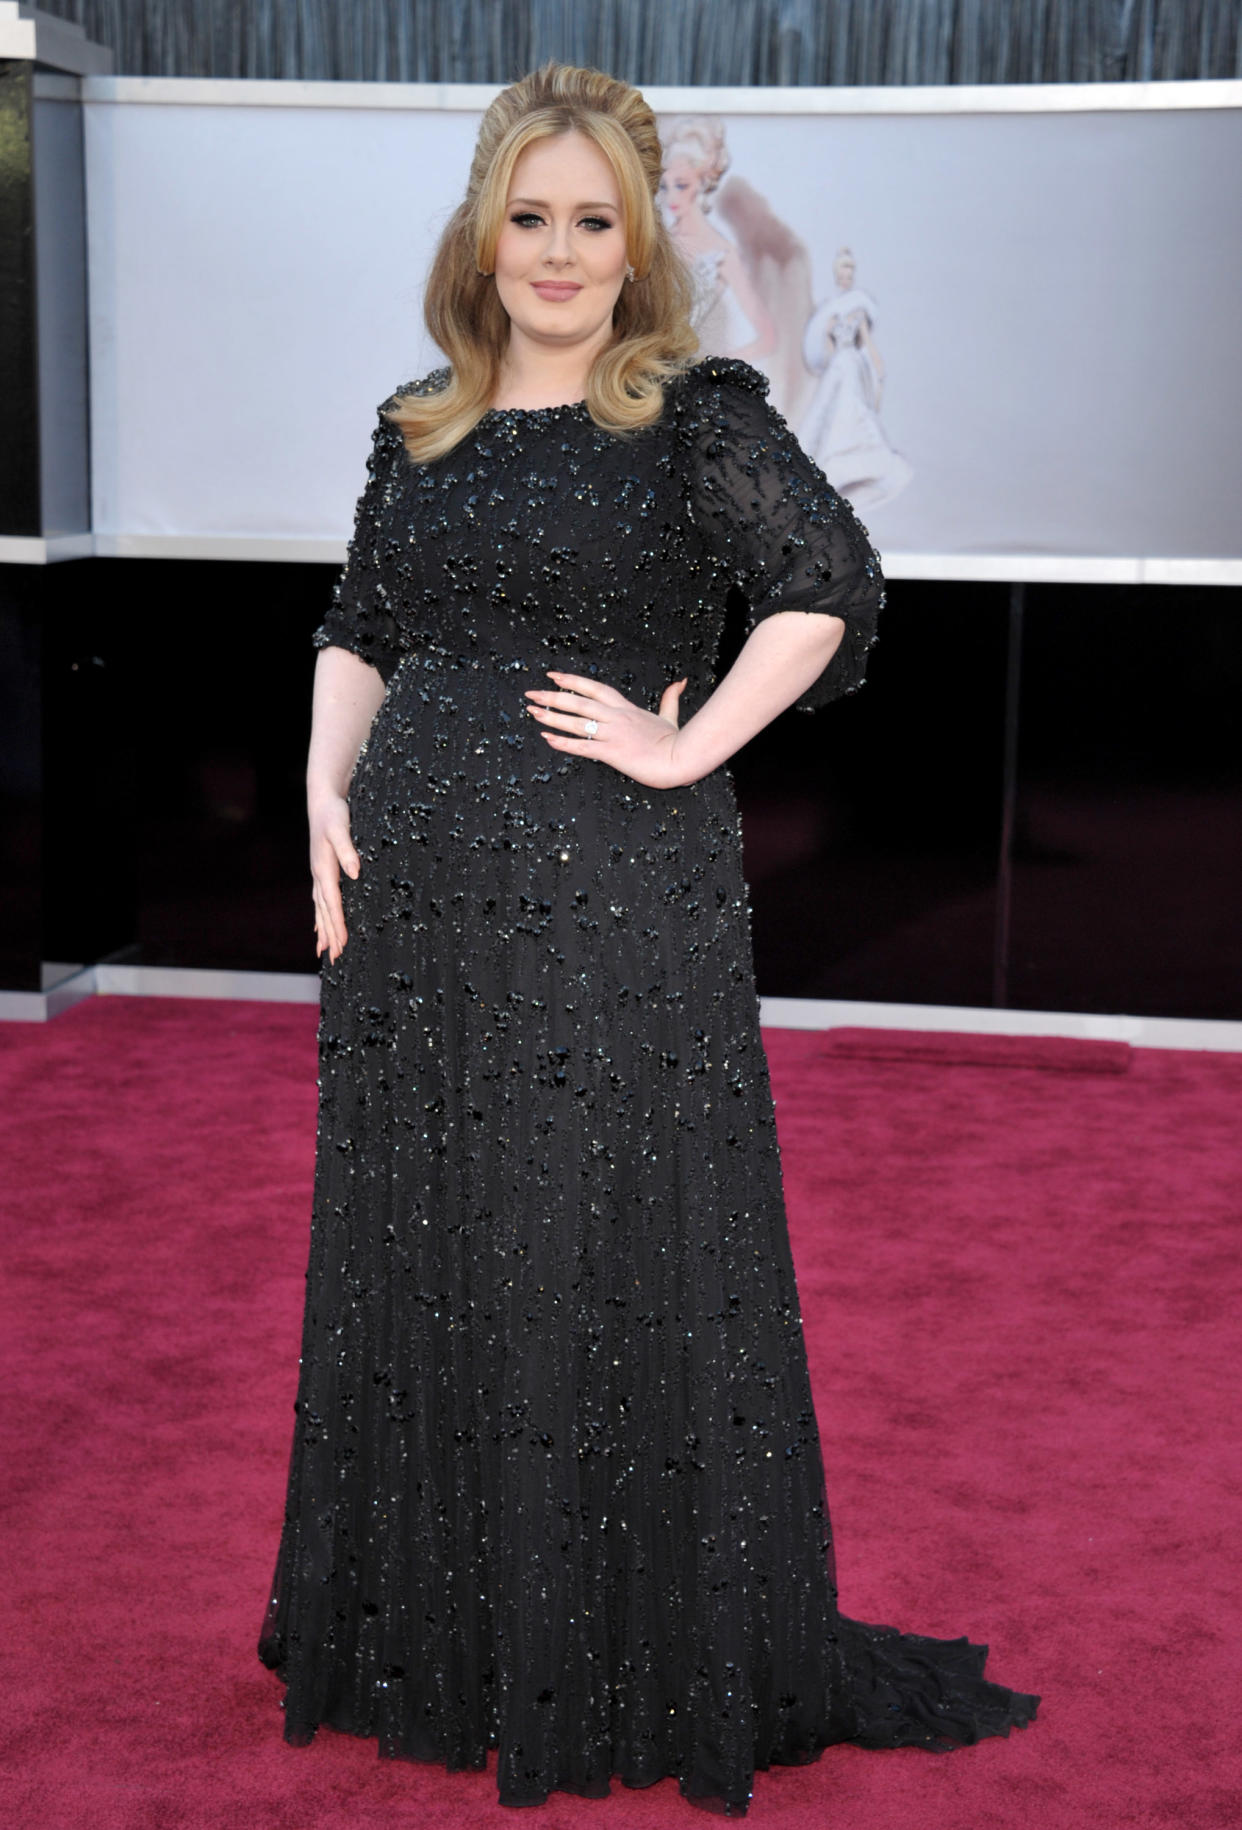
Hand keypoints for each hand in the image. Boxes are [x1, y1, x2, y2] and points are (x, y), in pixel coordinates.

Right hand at [309, 791, 359, 962]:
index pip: (333, 903)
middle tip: (336, 959)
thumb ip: (348, 850)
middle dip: (331, 935)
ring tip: (324, 952)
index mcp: (324, 868)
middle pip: (325, 911)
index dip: (338, 924)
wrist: (322, 800)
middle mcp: (318, 875)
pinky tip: (319, 929)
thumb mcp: (341, 828)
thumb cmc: (334, 813)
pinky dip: (320, 916)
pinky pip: (320, 900)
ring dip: (324, 930)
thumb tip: (354, 873)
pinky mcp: (321, 871)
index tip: (344, 944)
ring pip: (320, 909)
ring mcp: (318, 874)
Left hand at [524, 670, 688, 788]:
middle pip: (579, 702)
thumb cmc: (676, 741)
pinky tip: (548, 739)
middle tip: (532, 694)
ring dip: (552, 717)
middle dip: (553, 697)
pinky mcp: (612, 752)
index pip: (594, 688)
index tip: (554, 676)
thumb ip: (670, 698)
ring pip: (576, 722)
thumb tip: (680, 681)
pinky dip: (564, 742)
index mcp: (626, 709)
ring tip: (533, 712)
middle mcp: (616, 717)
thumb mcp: (670, 716)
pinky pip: (582, 746)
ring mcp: (613, 734)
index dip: (573, 681)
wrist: (682, 757)